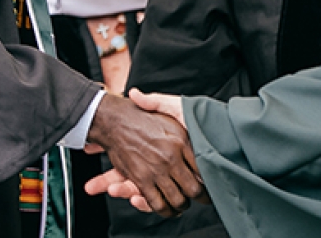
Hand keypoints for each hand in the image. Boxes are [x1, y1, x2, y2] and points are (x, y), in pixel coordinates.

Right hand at [85, 93, 202, 215]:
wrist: (113, 119)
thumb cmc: (139, 115)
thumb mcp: (166, 109)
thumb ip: (186, 124)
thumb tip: (200, 134)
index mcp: (181, 140)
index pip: (203, 167)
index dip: (207, 178)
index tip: (206, 181)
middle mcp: (171, 157)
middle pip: (194, 188)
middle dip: (199, 197)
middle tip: (200, 198)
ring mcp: (156, 170)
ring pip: (178, 200)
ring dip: (181, 206)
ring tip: (182, 204)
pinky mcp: (141, 180)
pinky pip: (157, 203)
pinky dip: (163, 210)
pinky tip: (167, 208)